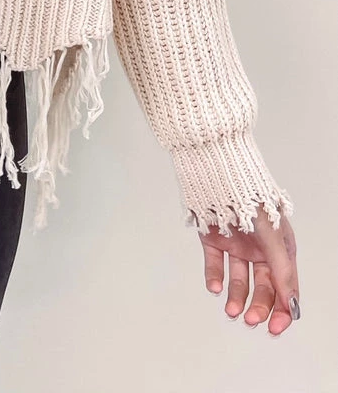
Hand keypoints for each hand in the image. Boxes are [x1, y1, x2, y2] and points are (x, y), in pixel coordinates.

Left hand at [199, 207, 299, 335]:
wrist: (218, 174)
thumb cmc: (252, 198)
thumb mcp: (274, 237)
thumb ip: (282, 270)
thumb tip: (291, 303)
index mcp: (281, 249)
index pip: (285, 286)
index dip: (282, 310)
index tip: (274, 328)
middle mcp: (260, 249)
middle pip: (262, 287)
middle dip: (258, 306)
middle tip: (250, 320)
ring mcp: (236, 245)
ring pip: (238, 279)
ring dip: (236, 297)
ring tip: (231, 310)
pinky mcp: (214, 240)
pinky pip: (215, 263)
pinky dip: (214, 277)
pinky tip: (215, 287)